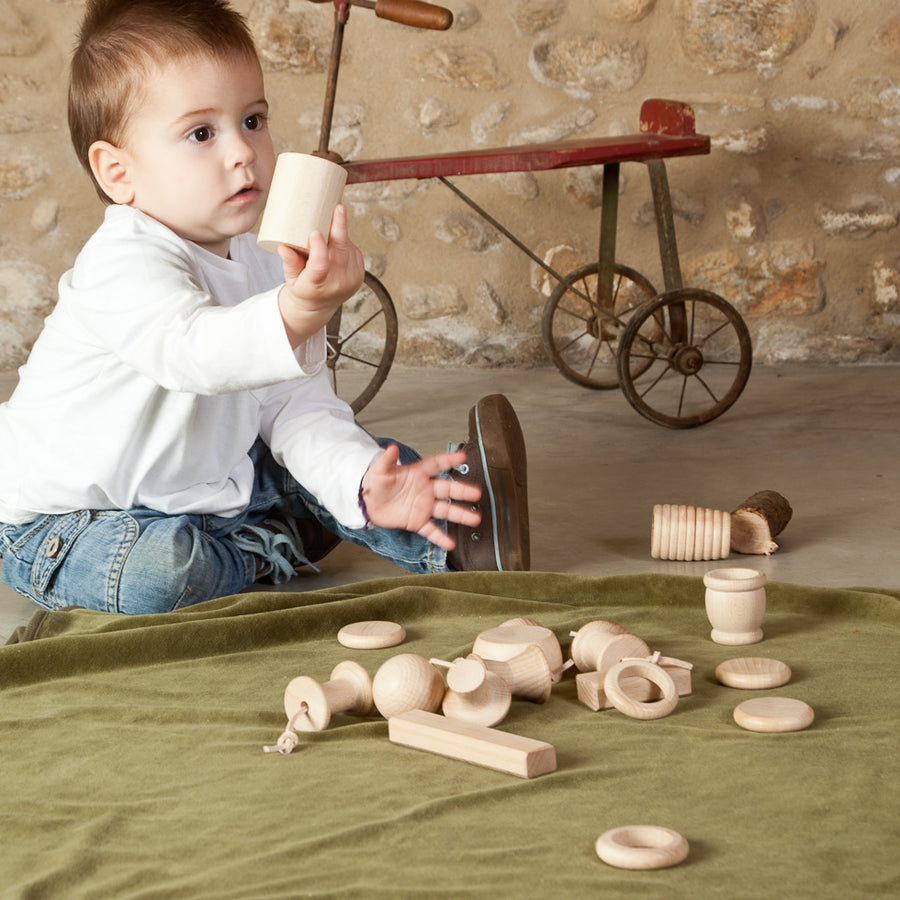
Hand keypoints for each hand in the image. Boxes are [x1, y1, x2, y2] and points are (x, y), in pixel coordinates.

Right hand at [276, 204, 364, 346]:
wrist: (319, 306)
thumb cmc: (302, 288)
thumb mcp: (290, 279)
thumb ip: (289, 263)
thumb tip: (283, 245)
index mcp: (317, 285)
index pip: (320, 266)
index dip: (318, 248)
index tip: (314, 232)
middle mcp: (337, 283)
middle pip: (340, 252)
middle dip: (339, 228)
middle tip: (338, 208)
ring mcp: (351, 279)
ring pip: (348, 248)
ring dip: (340, 234)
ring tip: (328, 228)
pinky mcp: (360, 274)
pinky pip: (354, 251)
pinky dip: (346, 243)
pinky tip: (337, 241)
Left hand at [360, 444, 481, 550]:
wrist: (367, 503)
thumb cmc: (375, 483)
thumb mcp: (379, 470)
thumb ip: (387, 460)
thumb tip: (390, 448)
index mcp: (417, 474)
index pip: (436, 465)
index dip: (449, 460)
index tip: (462, 457)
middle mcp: (424, 490)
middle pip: (447, 489)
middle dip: (462, 491)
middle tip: (476, 493)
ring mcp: (423, 507)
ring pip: (445, 510)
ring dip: (460, 514)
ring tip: (474, 518)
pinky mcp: (417, 521)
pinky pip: (431, 530)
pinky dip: (440, 537)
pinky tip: (450, 543)